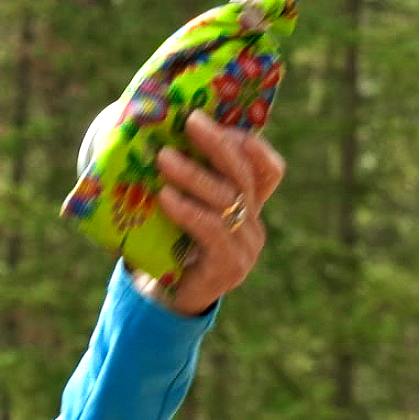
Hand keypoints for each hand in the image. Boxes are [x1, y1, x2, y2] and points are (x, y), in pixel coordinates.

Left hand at [144, 110, 286, 315]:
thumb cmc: (166, 244)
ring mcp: (245, 247)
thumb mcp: (176, 206)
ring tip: (163, 157)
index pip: (267, 171)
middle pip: (244, 176)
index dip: (252, 145)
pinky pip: (211, 230)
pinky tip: (165, 197)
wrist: (161, 298)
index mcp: (246, 206)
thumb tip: (151, 130)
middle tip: (190, 121)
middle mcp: (252, 224)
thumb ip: (179, 177)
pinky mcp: (229, 266)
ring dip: (194, 175)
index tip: (222, 121)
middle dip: (218, 144)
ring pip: (227, 200)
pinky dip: (187, 210)